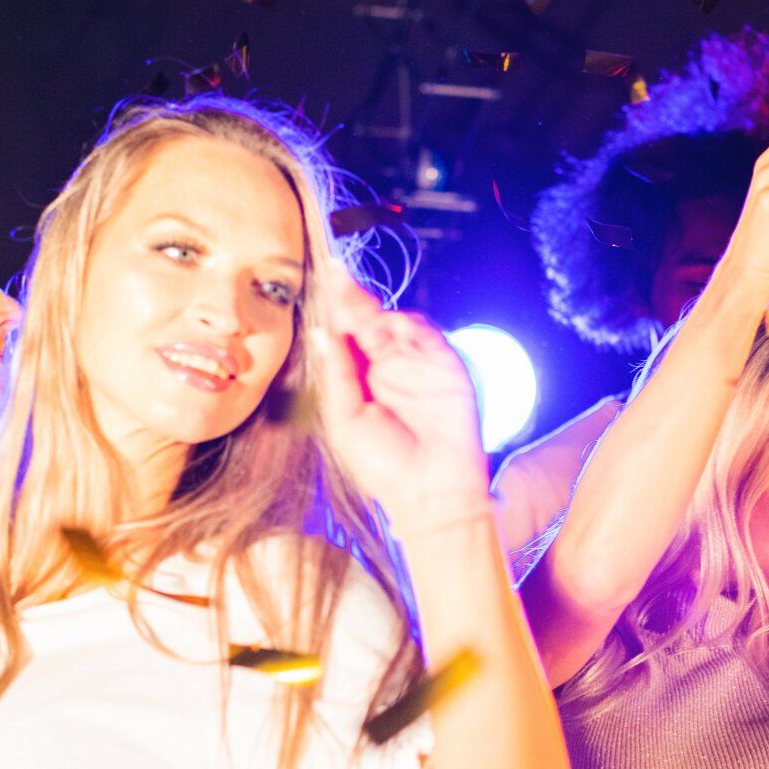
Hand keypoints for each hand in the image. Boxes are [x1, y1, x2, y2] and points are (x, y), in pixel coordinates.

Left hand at [306, 266, 490, 534]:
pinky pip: (427, 335)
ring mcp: (417, 365)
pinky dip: (411, 326)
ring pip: (397, 321)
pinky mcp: (445, 367)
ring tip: (358, 307)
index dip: (335, 308)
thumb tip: (323, 332)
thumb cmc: (382, 467)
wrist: (431, 493)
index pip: (345, 335)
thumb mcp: (344, 421)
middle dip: (352, 298)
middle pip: (367, 320)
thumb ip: (336, 374)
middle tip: (338, 276)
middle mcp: (387, 368)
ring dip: (378, 311)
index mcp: (359, 380)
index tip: (325, 277)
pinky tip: (393, 327)